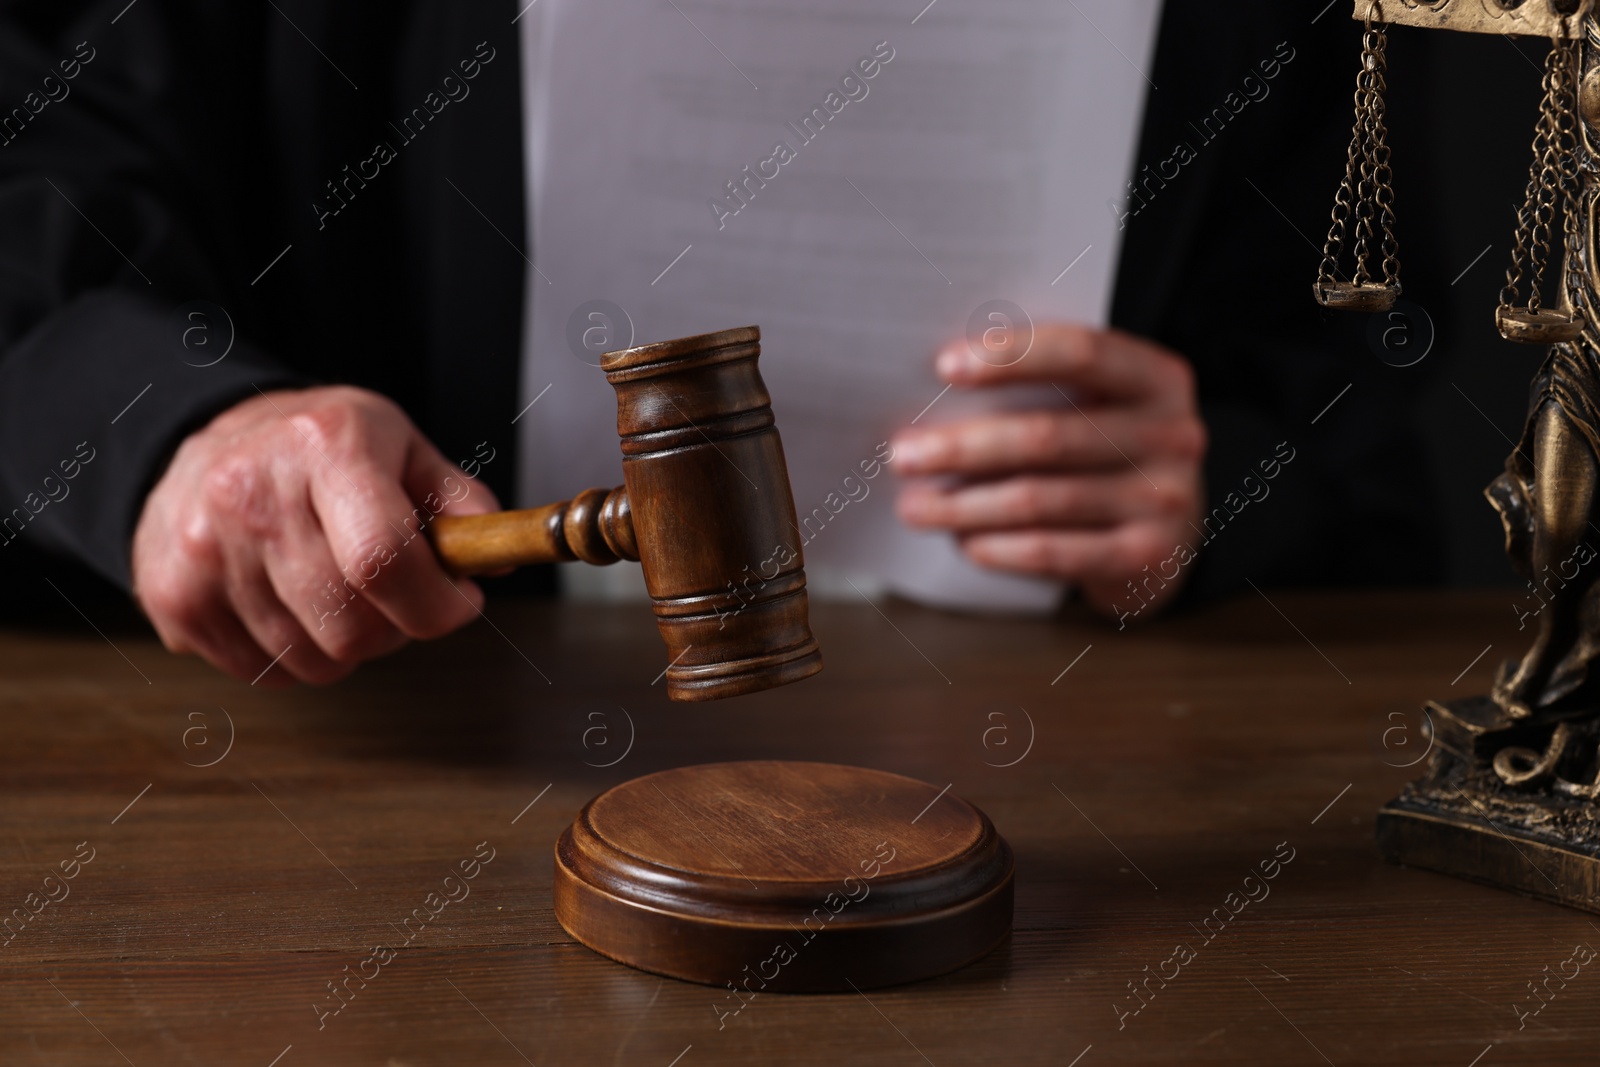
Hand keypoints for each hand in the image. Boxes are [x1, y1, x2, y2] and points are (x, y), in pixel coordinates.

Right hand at [132, 386, 496, 684]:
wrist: (205, 439)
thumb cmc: (320, 449)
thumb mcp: (400, 445)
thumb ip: (460, 501)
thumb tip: (498, 556)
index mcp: (325, 447)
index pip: (385, 557)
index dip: (438, 604)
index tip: (460, 602)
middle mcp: (253, 494)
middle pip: (354, 625)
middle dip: (400, 626)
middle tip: (397, 593)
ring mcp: (203, 551)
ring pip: (316, 661)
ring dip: (347, 644)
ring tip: (338, 589)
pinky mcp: (172, 598)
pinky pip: (267, 673)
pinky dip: (296, 654)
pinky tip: (290, 601)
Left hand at [891, 324, 1205, 620]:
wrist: (1171, 539)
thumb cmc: (1105, 455)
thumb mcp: (1096, 409)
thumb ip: (1043, 391)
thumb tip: (936, 396)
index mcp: (1157, 377)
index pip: (1082, 352)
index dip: (1012, 355)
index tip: (944, 366)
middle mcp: (1173, 434)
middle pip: (1048, 435)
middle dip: (963, 446)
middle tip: (903, 454)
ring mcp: (1165, 500)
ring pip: (1039, 499)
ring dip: (964, 506)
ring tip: (914, 507)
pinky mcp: (1147, 558)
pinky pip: (1054, 552)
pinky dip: (999, 547)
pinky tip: (963, 542)